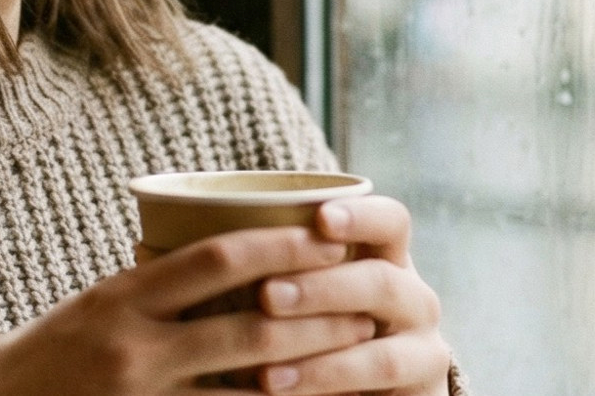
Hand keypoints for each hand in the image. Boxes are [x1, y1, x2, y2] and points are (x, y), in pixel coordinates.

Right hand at [0, 226, 378, 395]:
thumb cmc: (55, 351)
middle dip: (314, 315)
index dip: (280, 243)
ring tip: (356, 354)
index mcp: (123, 295)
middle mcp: (132, 346)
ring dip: (308, 372)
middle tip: (366, 302)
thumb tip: (241, 251)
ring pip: (245, 388)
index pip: (215, 257)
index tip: (329, 231)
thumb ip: (162, 283)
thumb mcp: (101, 302)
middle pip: (245, 327)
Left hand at [254, 196, 449, 395]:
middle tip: (266, 294)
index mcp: (386, 260)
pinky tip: (277, 383)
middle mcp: (412, 297)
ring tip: (262, 356)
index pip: (390, 221)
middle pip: (382, 280)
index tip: (320, 217)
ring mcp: (423, 346)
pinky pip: (377, 378)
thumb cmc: (314, 334)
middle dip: (322, 286)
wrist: (364, 392)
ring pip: (380, 339)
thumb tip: (172, 244)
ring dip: (318, 344)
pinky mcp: (422, 385)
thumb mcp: (300, 295)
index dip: (361, 216)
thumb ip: (269, 269)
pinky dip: (325, 379)